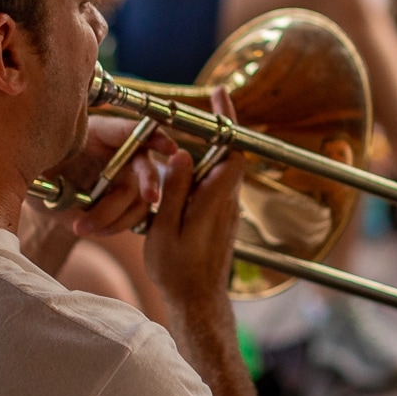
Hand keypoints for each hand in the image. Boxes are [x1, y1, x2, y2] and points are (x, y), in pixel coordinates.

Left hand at [40, 116, 175, 237]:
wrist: (46, 196)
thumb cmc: (43, 171)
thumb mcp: (41, 164)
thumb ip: (51, 165)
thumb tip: (55, 177)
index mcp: (103, 134)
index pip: (133, 130)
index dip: (155, 137)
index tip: (169, 148)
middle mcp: (122, 155)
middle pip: (145, 166)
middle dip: (150, 181)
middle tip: (150, 197)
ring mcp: (128, 179)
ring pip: (137, 200)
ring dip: (113, 216)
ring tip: (82, 226)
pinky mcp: (127, 204)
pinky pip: (131, 218)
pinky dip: (111, 227)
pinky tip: (90, 228)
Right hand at [143, 88, 246, 312]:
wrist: (198, 302)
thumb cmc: (177, 270)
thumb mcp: (165, 230)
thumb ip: (174, 192)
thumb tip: (181, 155)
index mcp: (214, 200)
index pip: (231, 151)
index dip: (228, 120)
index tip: (221, 93)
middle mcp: (226, 200)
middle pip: (229, 152)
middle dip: (222, 124)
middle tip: (215, 97)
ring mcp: (226, 209)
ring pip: (221, 168)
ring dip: (210, 146)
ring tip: (191, 127)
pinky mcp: (220, 217)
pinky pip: (215, 183)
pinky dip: (204, 167)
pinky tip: (185, 166)